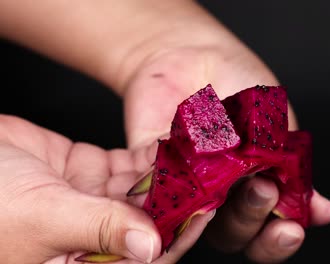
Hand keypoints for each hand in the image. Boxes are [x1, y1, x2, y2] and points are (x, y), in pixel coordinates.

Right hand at [0, 115, 214, 263]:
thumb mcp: (43, 218)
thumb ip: (99, 229)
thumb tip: (151, 247)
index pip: (144, 257)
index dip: (177, 236)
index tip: (206, 209)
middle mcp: (94, 238)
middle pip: (151, 223)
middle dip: (180, 201)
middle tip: (213, 176)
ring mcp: (94, 202)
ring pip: (144, 193)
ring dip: (169, 176)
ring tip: (200, 156)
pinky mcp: (89, 172)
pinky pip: (129, 167)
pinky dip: (150, 157)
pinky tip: (172, 143)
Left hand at [122, 44, 329, 262]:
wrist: (196, 54)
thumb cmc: (241, 88)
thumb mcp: (277, 130)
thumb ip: (294, 174)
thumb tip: (326, 211)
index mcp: (256, 190)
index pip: (267, 234)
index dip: (278, 240)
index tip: (291, 228)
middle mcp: (221, 197)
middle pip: (234, 233)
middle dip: (252, 217)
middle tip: (261, 186)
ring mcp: (187, 188)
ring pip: (196, 224)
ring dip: (212, 209)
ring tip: (229, 178)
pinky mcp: (151, 174)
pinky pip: (156, 194)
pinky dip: (165, 190)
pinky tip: (180, 175)